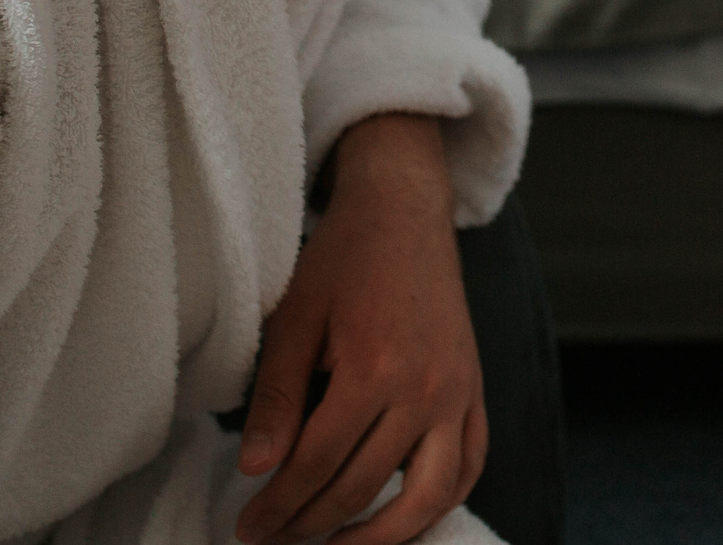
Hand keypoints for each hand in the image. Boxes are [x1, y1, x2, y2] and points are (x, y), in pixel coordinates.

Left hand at [236, 115, 484, 544]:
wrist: (405, 211)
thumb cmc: (344, 259)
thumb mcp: (294, 318)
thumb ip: (277, 398)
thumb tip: (255, 469)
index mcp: (374, 367)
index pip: (317, 464)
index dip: (277, 505)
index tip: (247, 527)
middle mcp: (425, 389)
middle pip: (362, 487)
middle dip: (308, 525)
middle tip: (272, 542)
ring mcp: (458, 394)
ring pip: (428, 496)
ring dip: (381, 538)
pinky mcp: (475, 391)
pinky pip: (469, 466)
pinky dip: (440, 504)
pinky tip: (403, 520)